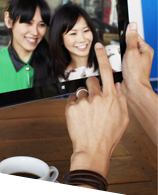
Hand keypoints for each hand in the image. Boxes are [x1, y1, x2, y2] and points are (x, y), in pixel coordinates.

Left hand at [65, 42, 128, 177]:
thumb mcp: (123, 118)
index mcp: (111, 98)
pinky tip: (80, 116)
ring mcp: (83, 101)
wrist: (92, 149)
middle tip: (93, 102)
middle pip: (91, 81)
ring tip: (87, 114)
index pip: (107, 71)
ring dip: (83, 99)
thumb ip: (121, 99)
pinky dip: (74, 105)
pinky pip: (71, 99)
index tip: (98, 46)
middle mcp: (97, 97)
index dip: (102, 56)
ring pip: (81, 92)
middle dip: (91, 88)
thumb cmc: (108, 136)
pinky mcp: (71, 106)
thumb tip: (118, 85)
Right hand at [121, 22, 153, 94]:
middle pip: (125, 45)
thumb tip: (132, 25)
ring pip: (120, 53)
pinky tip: (118, 67)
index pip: (133, 36)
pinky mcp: (128, 67)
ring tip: (120, 63)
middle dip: (120, 49)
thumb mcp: (132, 51)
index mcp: (145, 49)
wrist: (133, 89)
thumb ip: (131, 37)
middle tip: (122, 55)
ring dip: (117, 57)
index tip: (121, 41)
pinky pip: (118, 61)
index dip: (126, 38)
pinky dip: (116, 63)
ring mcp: (134, 62)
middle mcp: (141, 55)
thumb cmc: (136, 73)